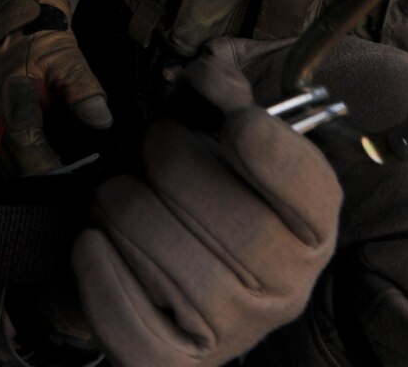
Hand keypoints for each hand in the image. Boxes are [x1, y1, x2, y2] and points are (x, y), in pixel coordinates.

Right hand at [0, 0, 111, 173]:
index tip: (66, 175)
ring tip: (62, 182)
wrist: (21, 27)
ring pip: (5, 164)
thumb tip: (102, 121)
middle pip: (11, 160)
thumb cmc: (44, 41)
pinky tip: (46, 172)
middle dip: (39, 177)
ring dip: (30, 175)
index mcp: (11, 94)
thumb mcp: (69, 59)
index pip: (24, 137)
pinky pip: (4, 157)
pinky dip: (24, 167)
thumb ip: (85, 90)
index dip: (43, 162)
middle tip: (71, 185)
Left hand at [74, 52, 341, 366]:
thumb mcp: (239, 137)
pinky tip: (92, 241)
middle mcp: (287, 285)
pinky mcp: (180, 361)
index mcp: (315, 226)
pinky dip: (100, 276)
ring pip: (165, 259)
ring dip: (121, 209)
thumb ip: (234, 95)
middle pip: (224, 215)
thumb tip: (208, 71)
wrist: (186, 273)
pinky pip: (131, 326)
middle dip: (168, 160)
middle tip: (150, 147)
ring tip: (117, 195)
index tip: (230, 118)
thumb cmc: (215, 190)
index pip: (303, 181)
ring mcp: (235, 328)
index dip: (261, 138)